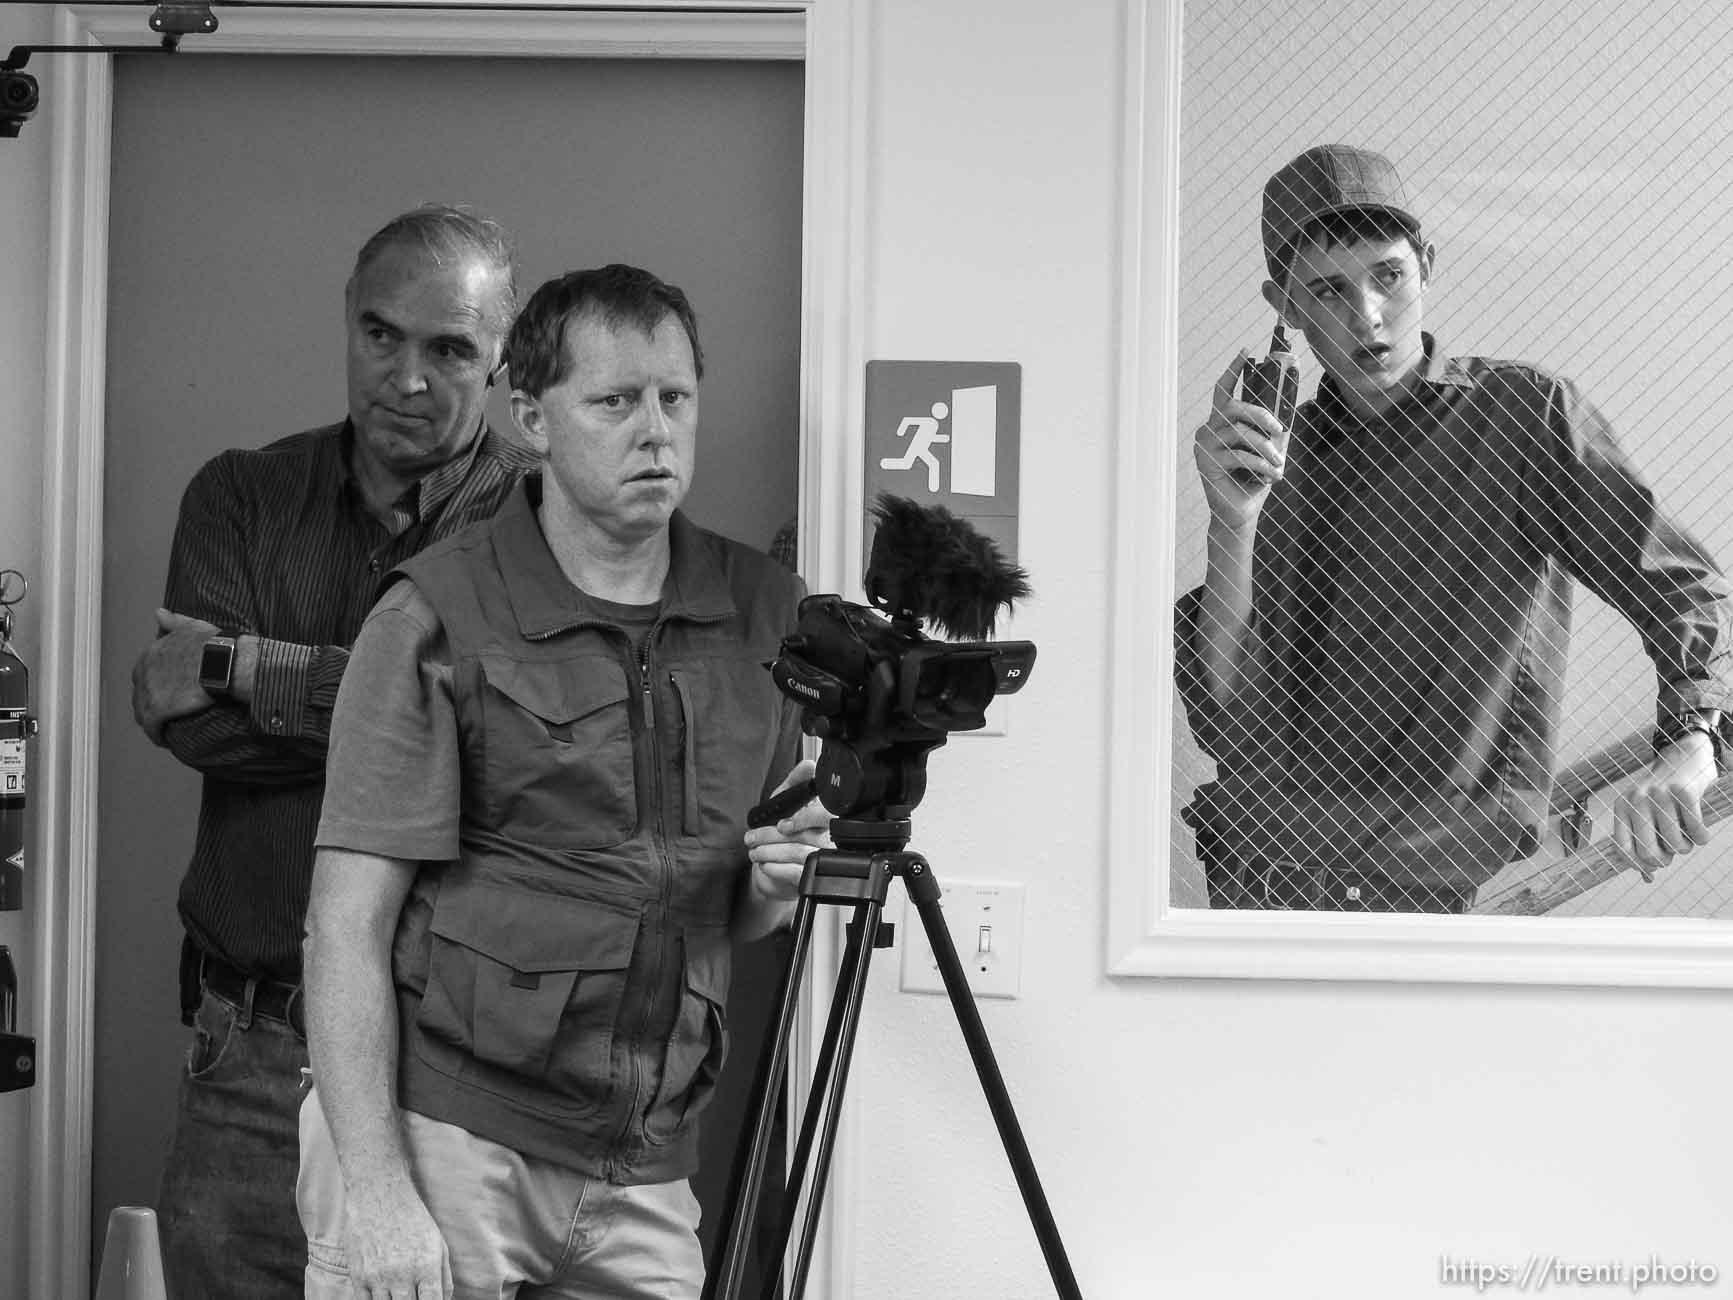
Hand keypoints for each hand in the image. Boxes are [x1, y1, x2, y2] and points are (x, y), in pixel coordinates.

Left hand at [130, 608, 220, 744]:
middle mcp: (143, 672)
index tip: (168, 691)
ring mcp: (148, 692)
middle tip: (167, 711)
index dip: (156, 684)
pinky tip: (163, 739)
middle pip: (141, 693)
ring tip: (164, 727)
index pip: (144, 673)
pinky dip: (157, 734)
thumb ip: (173, 621)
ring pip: (143, 712)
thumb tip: (159, 613)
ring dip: (152, 720)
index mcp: (150, 653)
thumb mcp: (193, 626)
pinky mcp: (157, 711)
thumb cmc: (214, 645)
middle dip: (151, 702)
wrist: (225, 663)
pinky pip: (151, 727)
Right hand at [341, 1176, 451, 1299]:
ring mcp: (378, 1277)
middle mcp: (402, 1274)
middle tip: (412, 1296)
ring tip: (398, 1293)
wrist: (380, 1194)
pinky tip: (382, 1296)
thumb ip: (444, 1278)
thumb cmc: (413, 1219)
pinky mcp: (358, 1276)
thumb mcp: (438, 1244)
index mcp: (426, 1266)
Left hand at [743, 759, 830, 908]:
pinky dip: (774, 868)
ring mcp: (822, 862)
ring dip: (768, 851)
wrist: (778, 871)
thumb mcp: (787, 803)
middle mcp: (829, 840)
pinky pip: (795, 873)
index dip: (803, 818)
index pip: (825, 815)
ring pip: (797, 853)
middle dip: (770, 836)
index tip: (781, 823)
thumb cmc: (785, 834)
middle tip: (751, 837)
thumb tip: (809, 765)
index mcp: (826, 819)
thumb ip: (796, 782)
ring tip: (753, 851)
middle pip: (804, 835)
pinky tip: (764, 864)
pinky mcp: (811, 880)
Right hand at [1193, 351, 1289, 533]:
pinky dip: (1261, 466)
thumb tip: (1288, 413)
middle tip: (1279, 428)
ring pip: (1240, 433)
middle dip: (1260, 415)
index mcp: (1220, 423)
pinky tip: (1273, 477)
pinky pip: (1239, 456)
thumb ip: (1273, 431)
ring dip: (1266, 448)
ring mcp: (1205, 447)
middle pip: (1234, 408)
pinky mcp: (1207, 464)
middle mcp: (1208, 430)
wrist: (1240, 513)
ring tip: (1279, 463)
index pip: (1223, 391)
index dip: (1233, 370)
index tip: (1247, 350)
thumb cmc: (1253, 480)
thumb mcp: (1268, 450)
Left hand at [1612, 732, 1716, 880]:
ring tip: (1686, 835)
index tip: (1653, 868)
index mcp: (1622, 807)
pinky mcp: (1685, 792)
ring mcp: (1660, 795)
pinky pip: (1697, 833)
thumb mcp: (1646, 812)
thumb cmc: (1664, 794)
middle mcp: (1636, 800)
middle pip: (1649, 853)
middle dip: (1665, 860)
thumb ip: (1643, 841)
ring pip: (1675, 845)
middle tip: (1673, 850)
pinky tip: (1700, 830)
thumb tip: (1647, 878)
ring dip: (1686, 847)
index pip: (1622, 849)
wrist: (1685, 756)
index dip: (1638, 865)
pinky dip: (1702, 837)